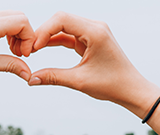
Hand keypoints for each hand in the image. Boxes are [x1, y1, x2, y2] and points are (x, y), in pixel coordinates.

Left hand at [0, 11, 35, 83]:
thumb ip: (10, 65)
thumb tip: (28, 73)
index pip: (22, 22)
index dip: (29, 39)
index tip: (23, 56)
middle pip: (19, 17)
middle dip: (25, 36)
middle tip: (19, 55)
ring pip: (11, 17)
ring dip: (17, 34)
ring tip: (12, 53)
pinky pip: (1, 20)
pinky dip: (7, 32)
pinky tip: (3, 47)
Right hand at [27, 12, 159, 118]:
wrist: (131, 89)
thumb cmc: (112, 85)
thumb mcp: (80, 82)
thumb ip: (53, 77)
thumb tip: (30, 79)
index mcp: (95, 32)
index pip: (62, 19)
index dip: (43, 31)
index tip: (32, 48)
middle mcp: (95, 27)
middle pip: (61, 19)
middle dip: (43, 32)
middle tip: (28, 49)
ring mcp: (93, 31)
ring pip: (64, 26)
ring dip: (47, 36)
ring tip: (31, 50)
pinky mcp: (91, 39)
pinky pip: (69, 35)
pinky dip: (55, 41)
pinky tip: (41, 49)